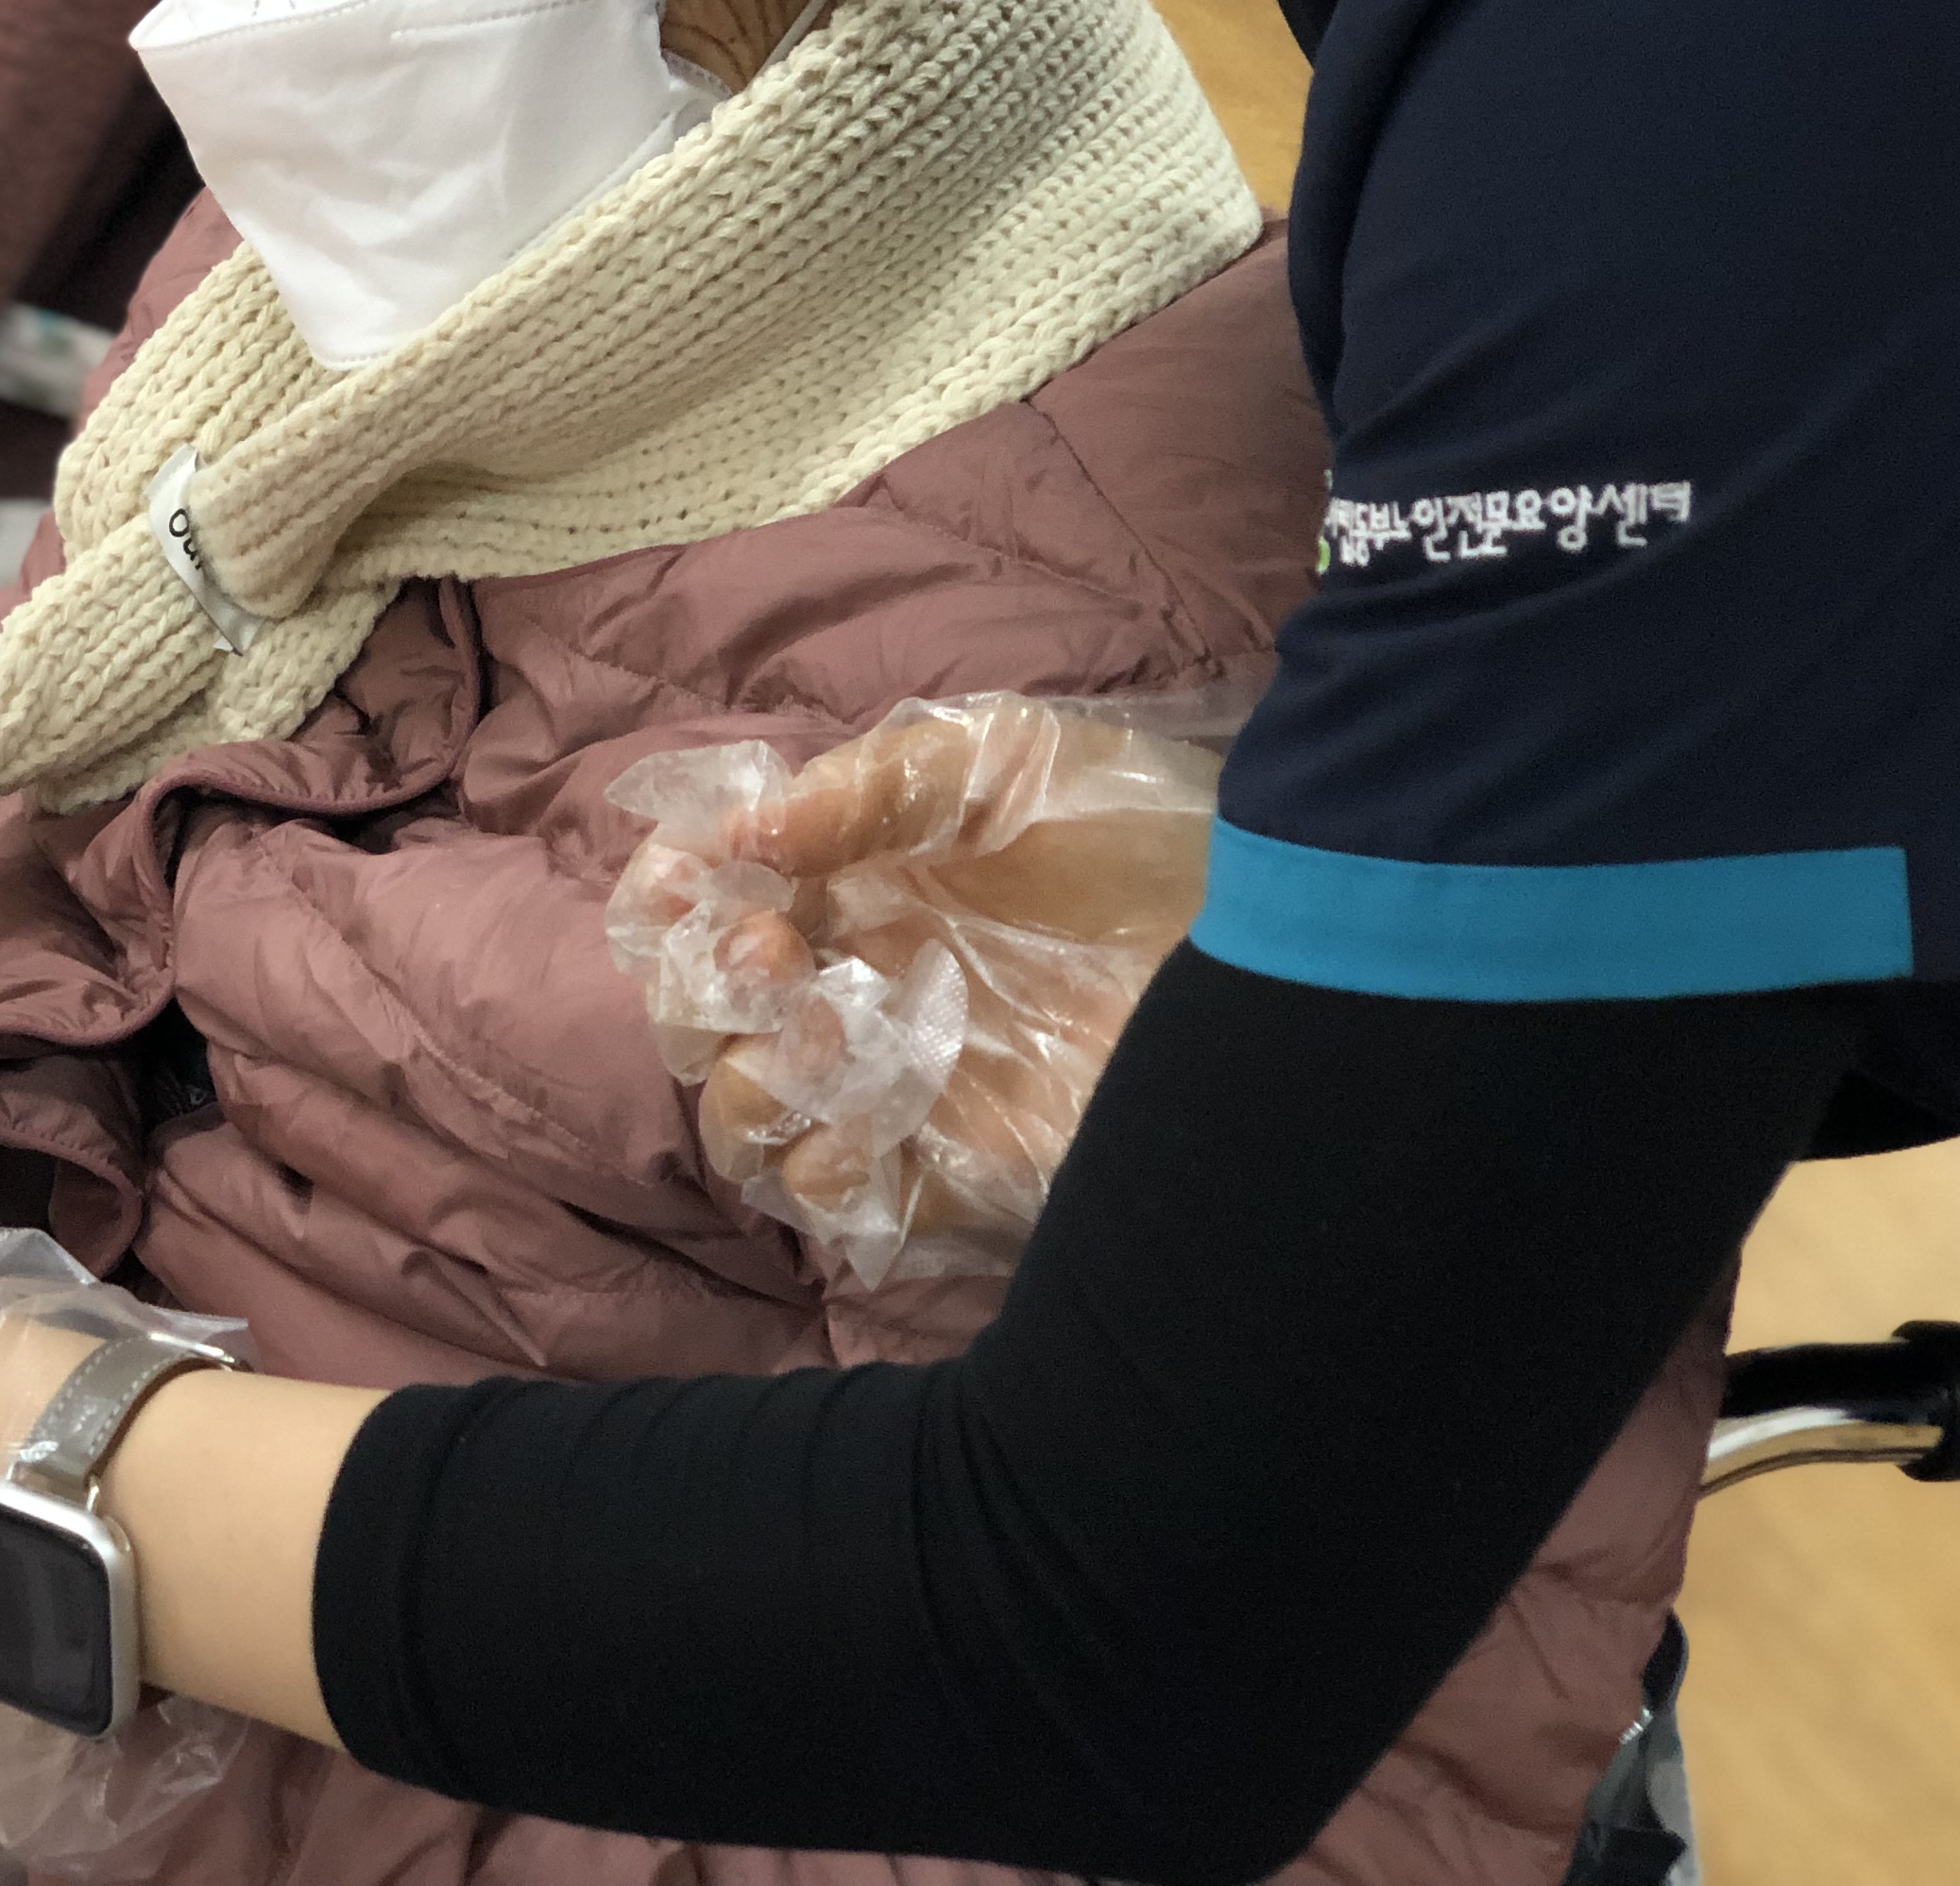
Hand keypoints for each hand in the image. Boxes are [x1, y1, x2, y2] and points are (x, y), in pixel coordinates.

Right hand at [607, 692, 1230, 1278]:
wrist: (1294, 934)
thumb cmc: (1145, 825)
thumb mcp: (1003, 759)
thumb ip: (868, 784)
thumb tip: (742, 833)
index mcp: (845, 887)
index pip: (701, 908)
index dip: (665, 897)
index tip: (682, 876)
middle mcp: (851, 989)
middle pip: (700, 1020)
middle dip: (699, 981)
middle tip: (768, 941)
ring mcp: (897, 1089)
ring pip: (745, 1120)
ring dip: (749, 1070)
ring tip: (827, 1012)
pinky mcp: (954, 1174)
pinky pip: (836, 1201)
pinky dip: (822, 1156)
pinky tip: (875, 1091)